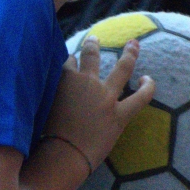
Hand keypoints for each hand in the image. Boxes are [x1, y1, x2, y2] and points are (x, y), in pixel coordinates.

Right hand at [43, 36, 154, 169]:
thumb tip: (48, 79)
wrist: (65, 151)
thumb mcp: (41, 101)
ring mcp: (106, 96)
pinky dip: (147, 87)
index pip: (68, 61)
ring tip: (133, 44)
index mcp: (64, 78)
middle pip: (91, 56)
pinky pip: (140, 98)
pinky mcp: (120, 114)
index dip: (70, 59)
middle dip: (92, 45)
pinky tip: (147, 79)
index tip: (71, 58)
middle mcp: (87, 82)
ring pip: (122, 68)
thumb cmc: (47, 130)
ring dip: (129, 54)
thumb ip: (48, 87)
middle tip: (94, 38)